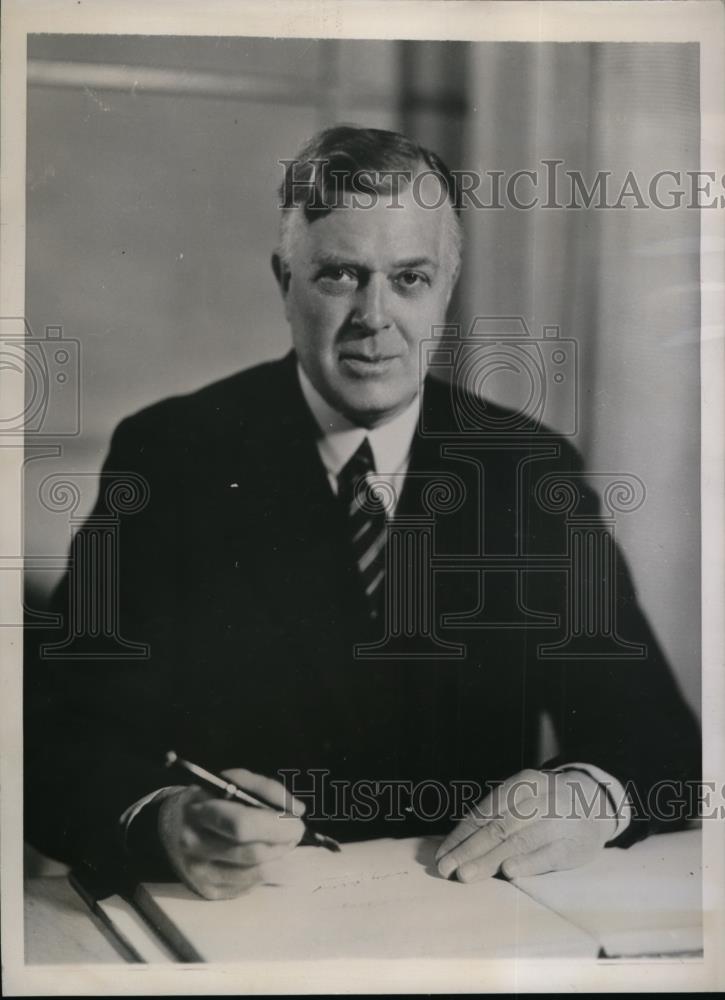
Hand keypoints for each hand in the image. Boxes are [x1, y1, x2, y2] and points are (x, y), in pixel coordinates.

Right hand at [158, 768, 305, 898]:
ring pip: (257, 873)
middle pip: (254, 853)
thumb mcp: (231, 781)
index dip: (277, 825)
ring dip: (279, 857)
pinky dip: (265, 870)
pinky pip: (250, 886)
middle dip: (284, 842)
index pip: (243, 825)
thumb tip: (297, 810)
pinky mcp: (209, 892)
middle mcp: (196, 847)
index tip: (297, 819)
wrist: (169, 827)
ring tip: (281, 842)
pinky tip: (263, 856)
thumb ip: (266, 789)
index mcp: (200, 813)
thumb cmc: (209, 799)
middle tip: (295, 831)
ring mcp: (201, 874)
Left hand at [435, 768, 616, 881]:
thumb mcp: (524, 798)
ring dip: (489, 860)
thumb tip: (457, 843)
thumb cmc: (547, 804)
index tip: (442, 854)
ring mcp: (558, 821)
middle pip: (498, 827)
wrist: (596, 803)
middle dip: (468, 849)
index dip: (461, 834)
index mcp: (522, 784)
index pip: (485, 811)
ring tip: (465, 874)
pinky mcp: (573, 845)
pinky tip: (508, 872)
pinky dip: (526, 863)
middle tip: (446, 869)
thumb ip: (497, 816)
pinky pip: (547, 854)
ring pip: (518, 841)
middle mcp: (539, 799)